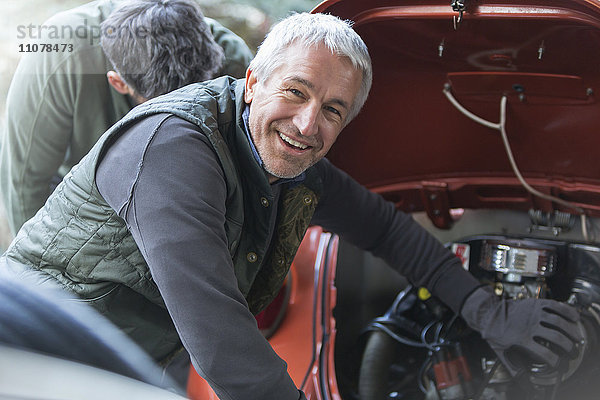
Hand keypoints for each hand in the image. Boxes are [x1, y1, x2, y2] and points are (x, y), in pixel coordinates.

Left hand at [460, 287, 583, 373]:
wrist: (488, 312)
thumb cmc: (494, 332)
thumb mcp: (501, 352)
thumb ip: (513, 368)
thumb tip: (524, 382)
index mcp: (521, 339)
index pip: (544, 353)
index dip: (556, 361)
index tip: (560, 364)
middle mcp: (529, 325)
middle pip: (556, 337)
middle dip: (568, 346)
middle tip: (573, 351)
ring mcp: (533, 313)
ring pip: (558, 321)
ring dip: (571, 330)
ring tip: (577, 338)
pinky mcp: (535, 304)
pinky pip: (554, 306)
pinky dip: (567, 311)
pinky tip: (574, 318)